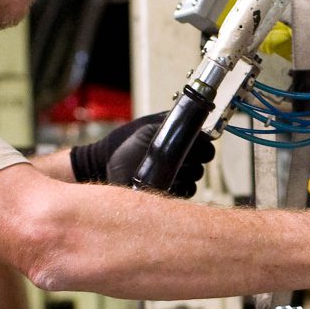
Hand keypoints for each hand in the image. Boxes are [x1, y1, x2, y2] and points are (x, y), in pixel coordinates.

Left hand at [71, 112, 214, 196]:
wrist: (105, 165)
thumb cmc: (124, 145)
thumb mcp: (146, 129)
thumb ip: (167, 122)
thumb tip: (188, 116)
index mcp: (176, 142)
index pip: (204, 143)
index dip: (204, 144)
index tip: (199, 143)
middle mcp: (180, 160)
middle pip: (203, 161)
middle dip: (196, 159)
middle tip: (181, 157)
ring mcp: (175, 177)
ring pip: (196, 176)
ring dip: (187, 173)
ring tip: (169, 170)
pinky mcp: (170, 192)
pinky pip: (187, 191)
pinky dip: (183, 188)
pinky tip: (170, 183)